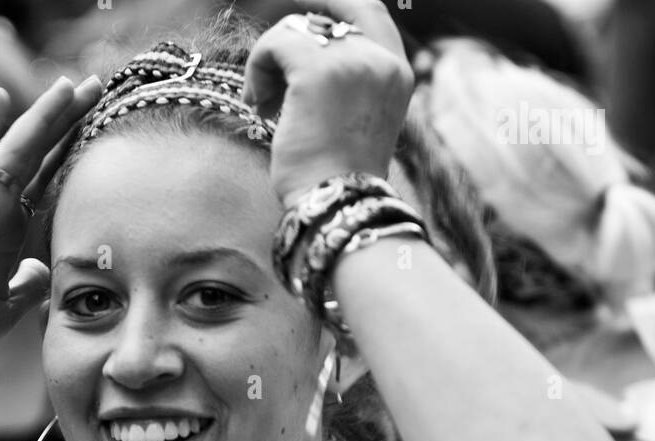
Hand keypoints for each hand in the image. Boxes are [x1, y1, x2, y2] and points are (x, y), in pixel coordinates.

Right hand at [0, 75, 102, 362]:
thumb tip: (41, 270)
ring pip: (16, 150)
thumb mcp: (9, 305)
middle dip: (67, 119)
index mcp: (9, 228)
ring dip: (43, 117)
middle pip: (38, 153)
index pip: (46, 177)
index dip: (70, 148)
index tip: (96, 122)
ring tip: (68, 84)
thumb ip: (29, 285)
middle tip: (93, 85)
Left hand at [242, 0, 412, 208]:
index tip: (303, 17)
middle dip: (293, 34)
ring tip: (266, 105)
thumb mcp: (357, 122)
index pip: (369, 9)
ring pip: (296, 28)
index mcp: (397, 73)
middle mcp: (380, 60)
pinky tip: (258, 104)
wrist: (335, 207)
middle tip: (269, 65)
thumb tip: (302, 59)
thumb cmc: (338, 180)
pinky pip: (274, 44)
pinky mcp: (315, 70)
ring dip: (271, 63)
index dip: (335, 2)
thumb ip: (347, 83)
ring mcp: (350, 61)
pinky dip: (258, 70)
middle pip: (328, 15)